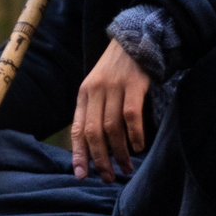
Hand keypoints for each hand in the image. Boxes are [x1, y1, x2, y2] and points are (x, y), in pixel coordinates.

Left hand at [72, 38, 151, 182]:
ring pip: (111, 127)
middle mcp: (95, 91)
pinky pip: (131, 115)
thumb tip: (93, 146)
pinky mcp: (133, 84)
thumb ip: (93, 110)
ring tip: (126, 167)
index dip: (78, 154)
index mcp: (84, 94)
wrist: (135, 39)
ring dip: (119, 152)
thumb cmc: (117, 70)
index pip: (77, 129)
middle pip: (93, 132)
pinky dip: (134, 134)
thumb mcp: (97, 86)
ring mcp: (114, 87)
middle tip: (108, 177)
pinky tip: (138, 147)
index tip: (81, 174)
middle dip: (100, 159)